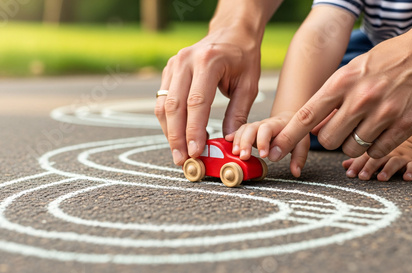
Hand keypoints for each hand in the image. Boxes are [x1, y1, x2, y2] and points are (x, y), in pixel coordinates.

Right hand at [155, 27, 260, 164]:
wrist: (231, 32)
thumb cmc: (243, 58)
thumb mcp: (249, 85)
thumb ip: (238, 113)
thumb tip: (228, 141)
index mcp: (208, 61)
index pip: (197, 102)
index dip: (194, 130)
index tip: (195, 152)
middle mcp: (186, 61)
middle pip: (175, 106)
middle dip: (177, 137)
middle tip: (182, 159)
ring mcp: (174, 64)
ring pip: (164, 105)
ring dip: (169, 132)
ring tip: (178, 153)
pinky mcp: (169, 70)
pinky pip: (163, 100)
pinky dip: (168, 121)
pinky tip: (176, 136)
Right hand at [226, 112, 309, 177]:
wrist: (290, 118)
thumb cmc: (296, 132)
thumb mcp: (302, 143)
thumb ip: (298, 157)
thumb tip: (295, 171)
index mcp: (280, 124)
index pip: (269, 129)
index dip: (264, 142)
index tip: (264, 155)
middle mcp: (266, 123)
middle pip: (253, 127)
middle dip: (246, 141)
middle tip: (244, 156)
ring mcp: (257, 126)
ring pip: (245, 129)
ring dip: (238, 141)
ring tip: (235, 153)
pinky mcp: (250, 130)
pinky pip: (240, 130)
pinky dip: (233, 136)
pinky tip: (227, 141)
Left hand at [267, 29, 411, 162]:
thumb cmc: (385, 62)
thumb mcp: (352, 71)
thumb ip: (331, 98)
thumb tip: (310, 127)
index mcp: (342, 82)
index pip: (306, 115)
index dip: (287, 137)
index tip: (274, 150)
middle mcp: (360, 98)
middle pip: (328, 140)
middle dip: (331, 139)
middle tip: (342, 127)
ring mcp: (384, 113)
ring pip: (351, 149)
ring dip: (353, 144)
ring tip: (365, 126)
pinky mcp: (404, 126)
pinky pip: (376, 151)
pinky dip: (374, 147)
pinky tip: (381, 130)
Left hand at [342, 140, 411, 180]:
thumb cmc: (386, 155)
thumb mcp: (373, 157)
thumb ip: (359, 162)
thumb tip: (344, 165)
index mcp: (375, 152)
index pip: (363, 158)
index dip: (356, 166)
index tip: (349, 174)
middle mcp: (387, 153)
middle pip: (377, 159)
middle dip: (369, 168)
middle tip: (362, 177)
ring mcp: (401, 158)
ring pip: (394, 162)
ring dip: (387, 170)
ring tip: (381, 178)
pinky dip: (411, 171)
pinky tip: (407, 178)